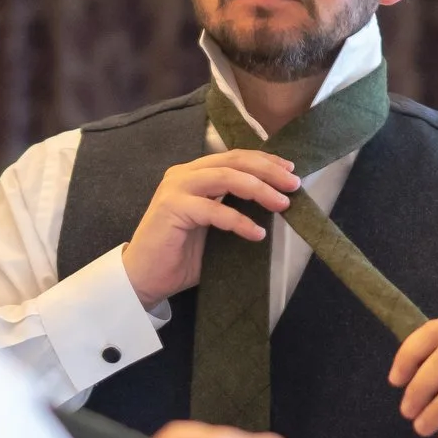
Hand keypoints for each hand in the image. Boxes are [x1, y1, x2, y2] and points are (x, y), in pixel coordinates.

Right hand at [121, 150, 301, 305]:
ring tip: (282, 205)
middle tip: (294, 184)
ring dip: (259, 189)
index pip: (235, 158)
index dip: (265, 161)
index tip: (291, 171)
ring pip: (226, 177)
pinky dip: (239, 221)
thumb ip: (236, 209)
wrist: (144, 279)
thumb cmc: (181, 256)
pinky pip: (214, 210)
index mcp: (194, 173)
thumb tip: (277, 204)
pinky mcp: (172, 208)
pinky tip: (257, 234)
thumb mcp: (216, 227)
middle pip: (234, 161)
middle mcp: (184, 174)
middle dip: (268, 171)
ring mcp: (176, 188)